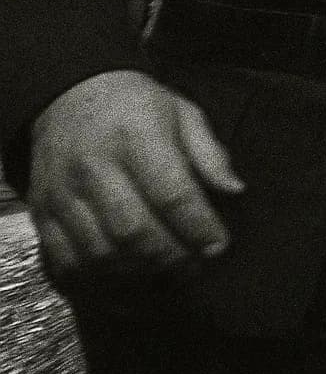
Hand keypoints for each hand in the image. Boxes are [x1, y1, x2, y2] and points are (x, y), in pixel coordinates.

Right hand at [28, 69, 244, 281]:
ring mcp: (62, 194)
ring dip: (139, 272)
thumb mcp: (182, 113)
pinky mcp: (41, 214)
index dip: (198, 227)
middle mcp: (94, 168)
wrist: (69, 94)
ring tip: (167, 273)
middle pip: (134, 230)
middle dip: (172, 256)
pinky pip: (65, 261)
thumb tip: (235, 191)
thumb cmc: (137, 106)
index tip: (219, 246)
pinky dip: (97, 279)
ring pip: (100, 252)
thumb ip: (209, 153)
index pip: (171, 193)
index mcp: (136, 137)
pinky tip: (125, 277)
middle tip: (196, 266)